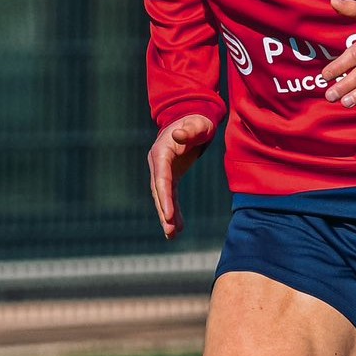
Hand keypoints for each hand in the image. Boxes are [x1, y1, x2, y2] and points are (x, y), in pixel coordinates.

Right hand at [147, 113, 215, 239]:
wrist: (192, 119)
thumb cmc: (197, 121)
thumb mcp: (198, 124)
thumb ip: (190, 130)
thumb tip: (178, 135)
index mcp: (162, 152)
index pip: (161, 178)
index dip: (164, 197)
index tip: (169, 214)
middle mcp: (158, 163)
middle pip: (159, 191)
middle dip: (164, 211)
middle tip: (170, 231)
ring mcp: (162, 170)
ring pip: (163, 197)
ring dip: (167, 216)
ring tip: (172, 236)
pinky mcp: (170, 176)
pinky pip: (170, 196)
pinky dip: (174, 211)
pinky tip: (178, 228)